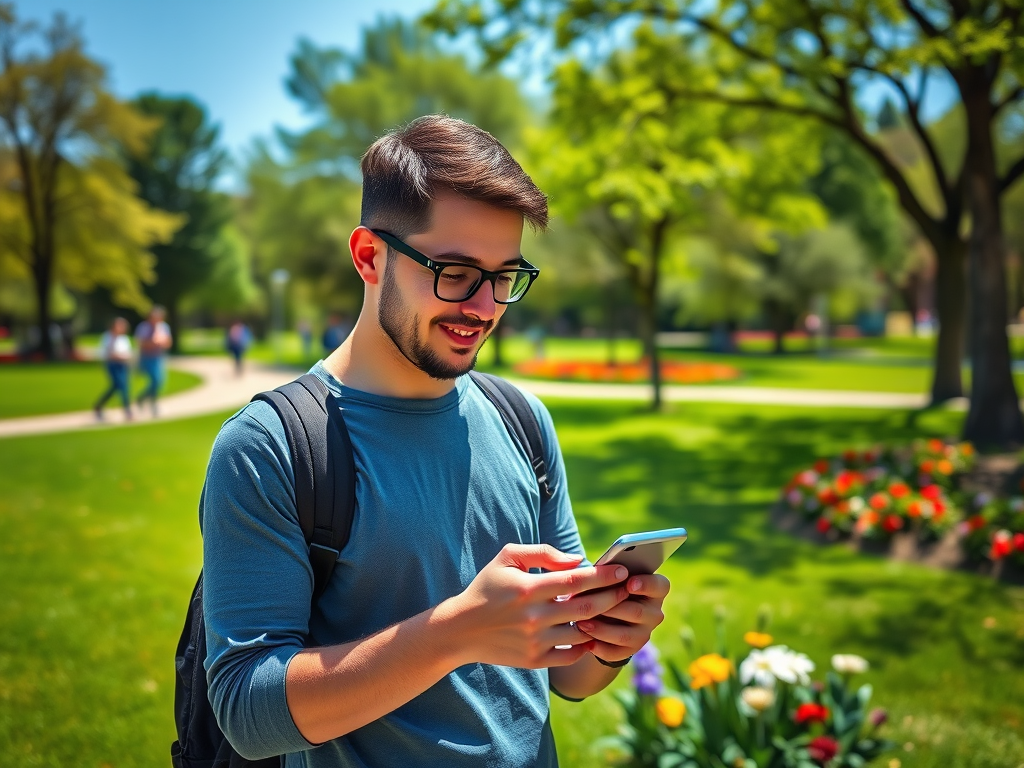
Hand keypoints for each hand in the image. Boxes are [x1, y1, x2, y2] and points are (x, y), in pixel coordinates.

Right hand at [448, 544, 630, 669]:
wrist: (461, 629)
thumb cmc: (487, 587)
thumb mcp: (507, 558)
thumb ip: (543, 553)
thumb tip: (577, 560)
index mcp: (529, 588)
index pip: (575, 580)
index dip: (603, 575)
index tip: (622, 570)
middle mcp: (534, 616)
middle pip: (586, 608)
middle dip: (612, 597)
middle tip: (628, 589)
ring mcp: (535, 641)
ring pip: (582, 632)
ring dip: (601, 621)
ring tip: (613, 610)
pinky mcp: (535, 660)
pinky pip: (571, 654)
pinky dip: (586, 645)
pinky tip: (592, 633)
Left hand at [573, 574, 669, 664]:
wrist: (608, 613)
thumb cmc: (610, 585)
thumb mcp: (612, 577)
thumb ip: (610, 574)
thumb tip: (595, 574)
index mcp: (655, 589)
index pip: (659, 586)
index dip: (646, 584)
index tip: (630, 583)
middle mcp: (655, 613)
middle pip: (637, 612)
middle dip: (612, 608)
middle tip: (591, 605)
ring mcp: (645, 633)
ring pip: (625, 635)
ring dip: (602, 630)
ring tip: (581, 624)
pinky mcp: (632, 649)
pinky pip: (617, 652)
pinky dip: (600, 648)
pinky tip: (586, 642)